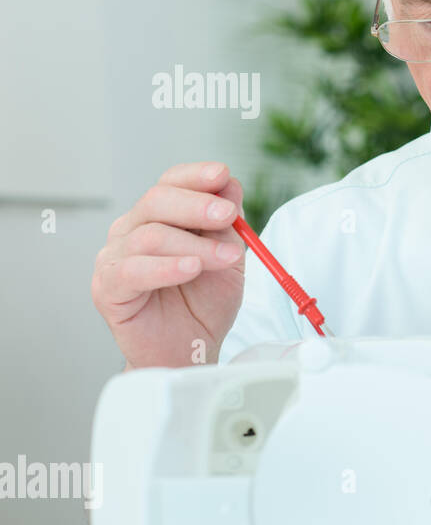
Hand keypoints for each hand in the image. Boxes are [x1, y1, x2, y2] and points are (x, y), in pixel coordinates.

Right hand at [91, 162, 245, 368]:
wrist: (189, 350)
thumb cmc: (204, 303)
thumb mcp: (228, 257)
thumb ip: (227, 224)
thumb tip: (230, 183)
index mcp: (159, 218)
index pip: (170, 183)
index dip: (195, 176)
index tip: (223, 174)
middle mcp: (131, 231)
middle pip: (156, 200)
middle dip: (197, 205)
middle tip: (228, 215)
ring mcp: (114, 258)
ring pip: (151, 235)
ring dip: (195, 245)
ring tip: (226, 258)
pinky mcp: (106, 288)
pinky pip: (133, 270)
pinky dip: (166, 267)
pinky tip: (191, 269)